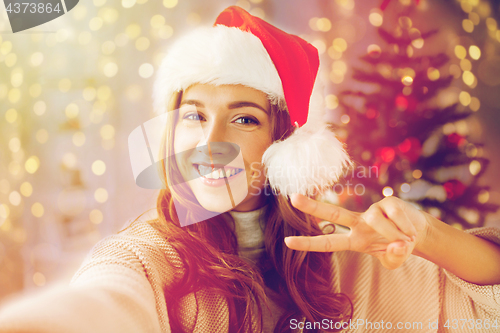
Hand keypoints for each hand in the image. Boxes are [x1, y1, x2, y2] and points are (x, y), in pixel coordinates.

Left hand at [285, 194, 429, 269]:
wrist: (419, 232)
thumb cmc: (400, 247)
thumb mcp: (394, 260)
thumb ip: (394, 258)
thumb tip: (397, 245)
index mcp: (354, 240)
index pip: (328, 242)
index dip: (309, 243)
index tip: (287, 242)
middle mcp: (358, 223)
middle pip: (332, 213)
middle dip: (313, 206)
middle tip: (292, 198)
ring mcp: (372, 210)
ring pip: (377, 221)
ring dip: (395, 234)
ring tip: (406, 240)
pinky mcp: (388, 201)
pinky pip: (395, 216)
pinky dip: (406, 228)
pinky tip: (410, 231)